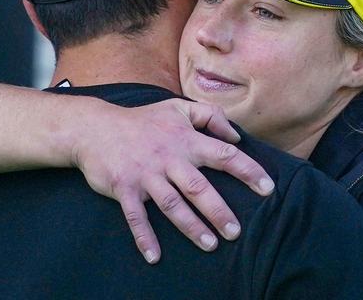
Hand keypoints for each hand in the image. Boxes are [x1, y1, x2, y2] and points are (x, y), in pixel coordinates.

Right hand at [69, 98, 274, 263]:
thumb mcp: (177, 107)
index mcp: (185, 139)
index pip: (223, 155)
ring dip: (191, 226)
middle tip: (235, 232)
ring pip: (172, 204)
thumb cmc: (142, 120)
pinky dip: (144, 236)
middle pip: (198, 187)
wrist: (95, 128)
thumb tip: (235, 137)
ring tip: (210, 245)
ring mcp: (145, 174)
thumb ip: (210, 116)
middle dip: (218, 211)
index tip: (267, 188)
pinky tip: (155, 256)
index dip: (247, 170)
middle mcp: (168, 158)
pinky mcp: (124, 188)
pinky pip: (135, 216)